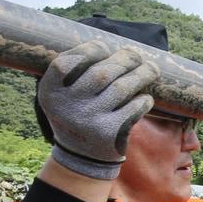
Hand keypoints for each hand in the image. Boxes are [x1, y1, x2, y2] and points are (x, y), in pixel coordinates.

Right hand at [38, 40, 158, 179]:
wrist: (81, 157)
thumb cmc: (77, 114)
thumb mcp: (63, 96)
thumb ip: (75, 73)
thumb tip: (109, 44)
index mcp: (51, 92)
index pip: (65, 63)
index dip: (88, 51)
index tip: (104, 48)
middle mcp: (68, 106)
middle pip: (101, 73)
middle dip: (124, 59)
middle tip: (136, 55)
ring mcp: (90, 120)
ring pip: (122, 88)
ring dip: (141, 75)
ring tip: (151, 69)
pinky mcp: (110, 133)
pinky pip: (133, 109)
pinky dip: (143, 100)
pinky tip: (146, 97)